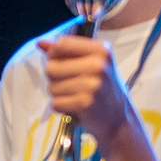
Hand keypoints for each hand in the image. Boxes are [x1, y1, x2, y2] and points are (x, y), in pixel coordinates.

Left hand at [40, 33, 135, 149]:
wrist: (119, 117)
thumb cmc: (102, 88)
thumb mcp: (91, 63)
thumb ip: (66, 51)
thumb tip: (40, 43)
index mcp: (101, 50)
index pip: (61, 44)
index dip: (54, 55)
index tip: (64, 63)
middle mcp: (98, 65)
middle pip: (51, 67)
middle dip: (56, 78)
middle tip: (73, 84)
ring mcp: (92, 84)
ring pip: (51, 86)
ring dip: (59, 94)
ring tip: (76, 95)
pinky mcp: (85, 103)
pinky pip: (55, 103)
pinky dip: (61, 107)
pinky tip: (76, 106)